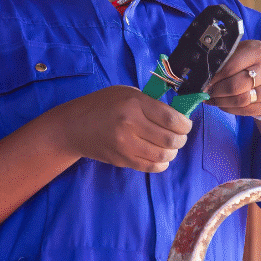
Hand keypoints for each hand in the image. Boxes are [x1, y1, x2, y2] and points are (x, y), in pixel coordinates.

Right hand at [46, 85, 192, 171]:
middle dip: (181, 139)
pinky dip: (161, 163)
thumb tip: (177, 115)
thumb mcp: (126, 93)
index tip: (186, 125)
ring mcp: (125, 145)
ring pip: (163, 155)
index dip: (185, 124)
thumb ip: (150, 103)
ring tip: (170, 147)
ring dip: (172, 152)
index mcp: (134, 103)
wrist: (74, 127)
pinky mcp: (122, 160)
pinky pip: (151, 166)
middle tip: (180, 136)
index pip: (171, 118)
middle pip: (170, 139)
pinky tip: (160, 157)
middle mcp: (130, 124)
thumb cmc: (102, 105)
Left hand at [205, 40, 260, 117]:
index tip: (204, 82)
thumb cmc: (251, 64)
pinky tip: (223, 104)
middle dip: (216, 91)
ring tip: (213, 99)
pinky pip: (246, 111)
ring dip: (221, 102)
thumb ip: (224, 61)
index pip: (230, 67)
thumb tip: (203, 75)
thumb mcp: (239, 54)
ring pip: (240, 100)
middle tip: (206, 92)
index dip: (213, 77)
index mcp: (258, 51)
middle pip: (235, 86)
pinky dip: (230, 109)